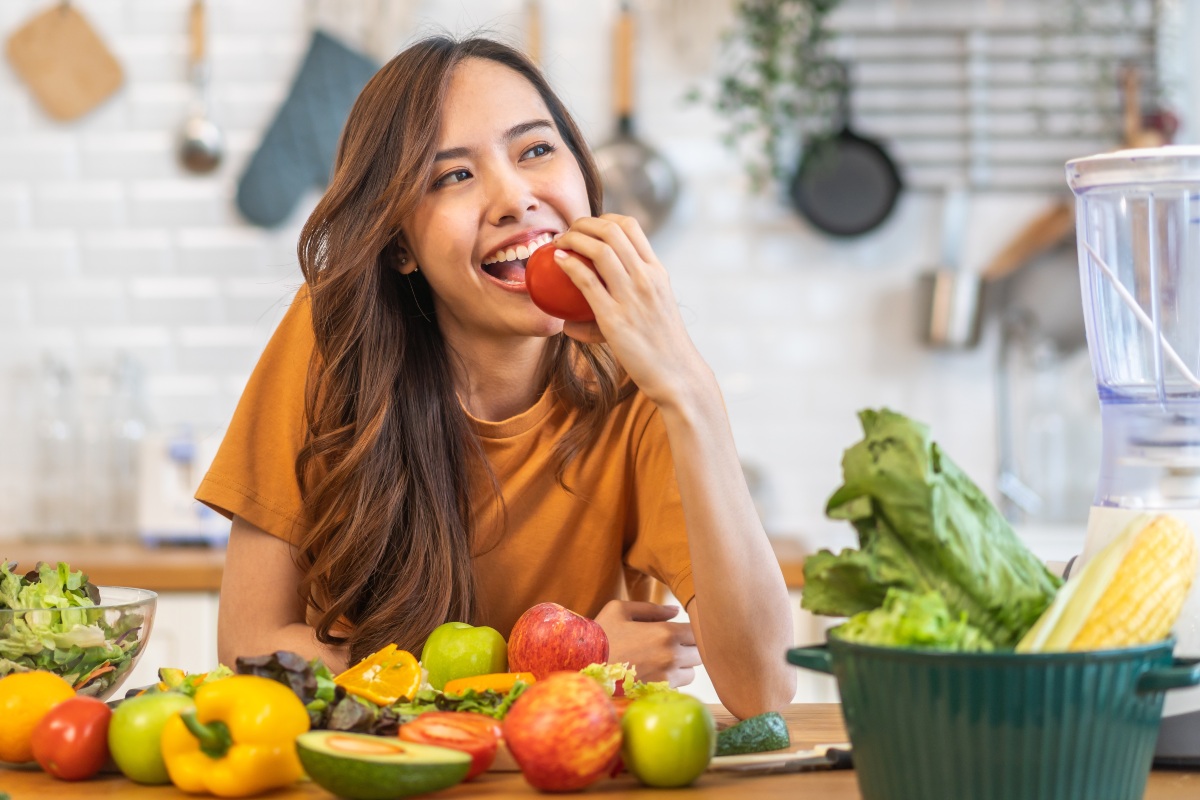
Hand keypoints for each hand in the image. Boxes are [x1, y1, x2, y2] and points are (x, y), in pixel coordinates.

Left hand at [553, 215, 709, 410]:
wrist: (676, 373)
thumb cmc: (662, 345)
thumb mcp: (655, 308)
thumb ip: (630, 295)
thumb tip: (594, 299)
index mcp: (657, 271)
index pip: (631, 226)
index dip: (604, 219)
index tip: (588, 227)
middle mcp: (647, 277)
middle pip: (611, 230)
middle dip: (583, 223)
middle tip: (567, 232)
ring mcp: (632, 296)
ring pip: (599, 249)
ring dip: (573, 238)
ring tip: (559, 243)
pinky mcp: (615, 318)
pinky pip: (587, 281)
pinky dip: (569, 265)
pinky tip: (557, 261)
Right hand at [594, 600, 701, 686]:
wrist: (581, 667)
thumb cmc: (600, 635)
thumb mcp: (620, 610)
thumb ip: (652, 608)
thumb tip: (675, 610)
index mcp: (665, 633)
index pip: (696, 632)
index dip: (689, 631)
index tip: (677, 632)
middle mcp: (671, 657)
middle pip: (699, 654)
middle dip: (688, 649)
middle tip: (670, 646)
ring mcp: (666, 678)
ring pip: (691, 673)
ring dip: (682, 667)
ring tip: (661, 662)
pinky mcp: (658, 695)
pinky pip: (677, 688)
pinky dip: (670, 682)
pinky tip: (653, 675)